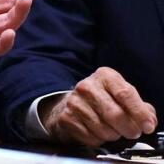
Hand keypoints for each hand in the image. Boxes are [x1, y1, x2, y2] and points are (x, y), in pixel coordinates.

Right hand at [40, 68, 156, 145]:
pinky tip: (98, 132)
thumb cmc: (104, 100)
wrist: (74, 104)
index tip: (148, 126)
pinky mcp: (66, 117)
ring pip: (104, 129)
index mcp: (105, 76)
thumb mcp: (123, 96)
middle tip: (133, 132)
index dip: (140, 113)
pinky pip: (91, 137)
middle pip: (115, 114)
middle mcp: (87, 86)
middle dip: (129, 129)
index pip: (125, 94)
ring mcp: (74, 102)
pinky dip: (99, 140)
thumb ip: (141, 107)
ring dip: (114, 135)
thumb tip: (149, 121)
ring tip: (112, 130)